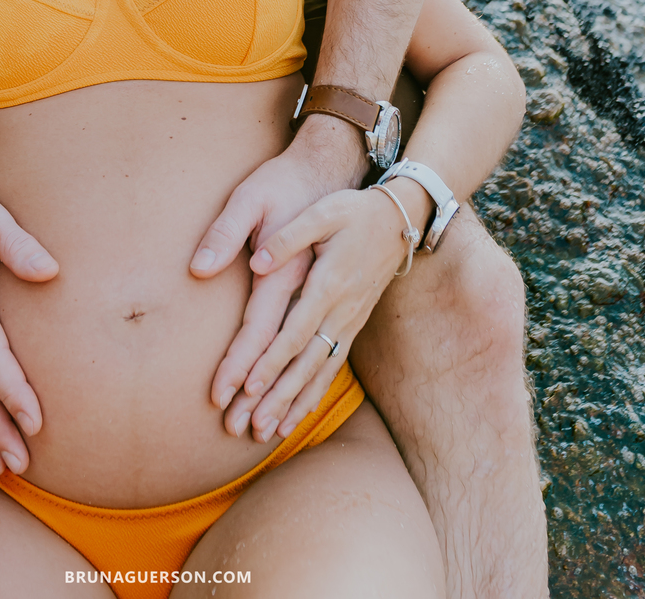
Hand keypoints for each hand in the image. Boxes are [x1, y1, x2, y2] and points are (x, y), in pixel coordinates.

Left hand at [189, 119, 363, 438]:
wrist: (399, 219)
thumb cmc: (353, 210)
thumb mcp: (322, 211)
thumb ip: (288, 237)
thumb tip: (257, 261)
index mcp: (328, 282)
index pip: (294, 330)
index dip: (270, 361)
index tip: (246, 387)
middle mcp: (341, 311)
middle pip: (304, 362)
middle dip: (273, 396)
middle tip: (244, 427)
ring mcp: (350, 322)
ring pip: (319, 372)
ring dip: (292, 404)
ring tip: (265, 433)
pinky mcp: (352, 326)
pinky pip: (332, 368)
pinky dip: (313, 395)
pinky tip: (296, 416)